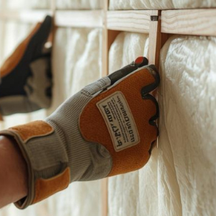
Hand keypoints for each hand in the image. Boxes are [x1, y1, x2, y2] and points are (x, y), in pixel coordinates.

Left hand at [0, 16, 52, 125]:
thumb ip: (38, 34)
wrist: (1, 91)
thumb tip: (47, 16)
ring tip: (26, 83)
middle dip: (39, 70)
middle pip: (54, 69)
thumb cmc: (12, 67)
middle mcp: (49, 73)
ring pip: (51, 83)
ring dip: (37, 83)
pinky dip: (38, 95)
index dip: (48, 55)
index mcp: (45, 59)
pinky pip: (48, 97)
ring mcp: (48, 87)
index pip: (55, 55)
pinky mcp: (46, 100)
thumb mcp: (25, 48)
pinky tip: (28, 93)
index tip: (38, 58)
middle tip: (28, 72)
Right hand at [0, 57, 159, 208]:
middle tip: (116, 114)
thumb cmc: (75, 116)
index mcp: (132, 90)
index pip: (150, 77)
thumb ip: (121, 75)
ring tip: (115, 131)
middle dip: (139, 106)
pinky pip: (146, 145)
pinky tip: (117, 144)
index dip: (143, 81)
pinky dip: (135, 144)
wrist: (64, 151)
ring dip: (139, 125)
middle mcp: (143, 110)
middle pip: (151, 103)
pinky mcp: (142, 154)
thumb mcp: (93, 90)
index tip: (135, 87)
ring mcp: (144, 134)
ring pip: (151, 125)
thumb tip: (142, 61)